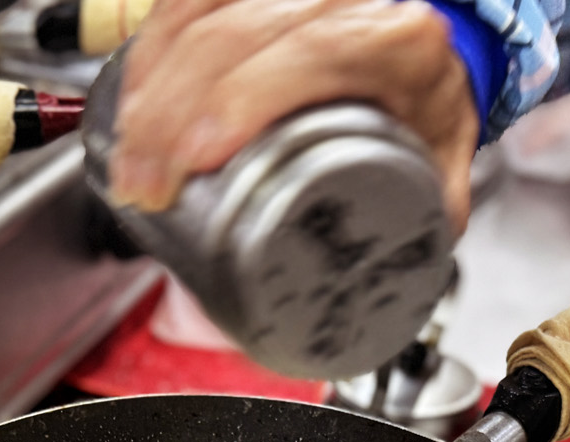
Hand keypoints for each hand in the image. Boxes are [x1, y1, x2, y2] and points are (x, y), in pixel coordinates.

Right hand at [111, 0, 478, 232]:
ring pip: (202, 13)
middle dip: (172, 113)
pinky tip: (131, 95)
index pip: (313, 53)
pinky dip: (150, 47)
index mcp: (400, 43)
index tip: (192, 160)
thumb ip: (424, 223)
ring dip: (150, 85)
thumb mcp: (441, 168)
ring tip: (128, 154)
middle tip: (143, 182)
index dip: (239, 101)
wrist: (429, 46)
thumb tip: (382, 286)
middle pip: (238, 33)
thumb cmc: (429, 105)